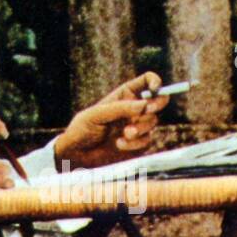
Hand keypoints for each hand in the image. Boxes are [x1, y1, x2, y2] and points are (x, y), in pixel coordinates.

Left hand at [53, 72, 167, 170]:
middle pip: (158, 100)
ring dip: (141, 127)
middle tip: (148, 109)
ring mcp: (137, 126)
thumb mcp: (97, 114)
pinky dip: (136, 143)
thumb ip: (120, 108)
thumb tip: (144, 105)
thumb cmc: (82, 129)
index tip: (154, 89)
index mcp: (124, 95)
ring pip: (153, 121)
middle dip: (158, 103)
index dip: (155, 82)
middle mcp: (134, 109)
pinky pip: (147, 140)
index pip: (146, 81)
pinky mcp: (138, 144)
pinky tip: (120, 144)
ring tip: (126, 133)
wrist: (78, 155)